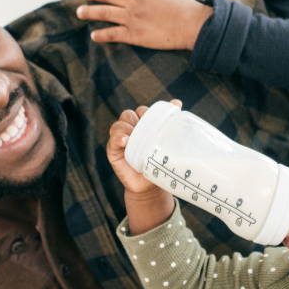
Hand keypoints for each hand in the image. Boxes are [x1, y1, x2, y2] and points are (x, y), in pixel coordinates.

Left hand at [77, 0, 213, 49]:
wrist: (192, 26)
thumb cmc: (184, 5)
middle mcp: (135, 0)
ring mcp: (133, 17)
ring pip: (104, 13)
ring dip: (89, 12)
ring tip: (79, 12)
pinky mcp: (134, 34)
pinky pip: (112, 34)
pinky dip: (101, 35)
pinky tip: (93, 36)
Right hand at [107, 103, 179, 233]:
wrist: (150, 186)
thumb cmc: (160, 163)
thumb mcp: (167, 143)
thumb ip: (169, 124)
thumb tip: (177, 102)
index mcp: (143, 125)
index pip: (142, 111)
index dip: (148, 113)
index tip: (157, 121)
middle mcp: (130, 130)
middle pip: (129, 114)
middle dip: (139, 120)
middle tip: (149, 132)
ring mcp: (120, 140)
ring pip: (120, 124)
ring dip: (128, 128)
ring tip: (135, 137)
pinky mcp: (113, 151)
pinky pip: (112, 140)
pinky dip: (117, 138)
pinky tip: (125, 141)